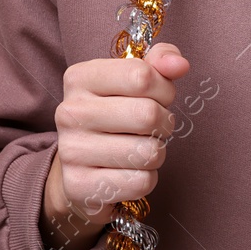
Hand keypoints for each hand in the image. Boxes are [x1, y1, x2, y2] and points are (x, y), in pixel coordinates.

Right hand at [40, 42, 189, 249]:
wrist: (78, 170)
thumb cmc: (114, 116)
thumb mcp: (131, 81)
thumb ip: (159, 62)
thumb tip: (180, 64)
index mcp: (80, 78)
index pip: (141, 75)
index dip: (164, 89)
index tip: (160, 97)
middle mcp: (70, 112)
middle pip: (147, 115)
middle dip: (164, 123)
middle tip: (154, 127)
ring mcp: (72, 151)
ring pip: (148, 153)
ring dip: (156, 153)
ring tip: (140, 149)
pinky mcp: (80, 186)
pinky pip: (140, 182)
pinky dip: (145, 179)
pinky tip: (128, 172)